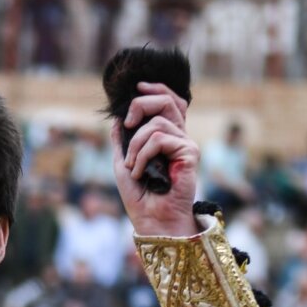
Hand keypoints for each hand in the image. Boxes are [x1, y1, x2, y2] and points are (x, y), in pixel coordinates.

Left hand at [111, 81, 199, 237]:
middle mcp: (179, 137)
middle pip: (167, 101)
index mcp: (166, 137)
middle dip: (142, 104)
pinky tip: (139, 171)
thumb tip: (117, 118)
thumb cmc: (139, 196)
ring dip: (135, 144)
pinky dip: (142, 154)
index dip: (156, 89)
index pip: (169, 102)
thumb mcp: (122, 163)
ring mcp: (185, 144)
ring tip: (131, 166)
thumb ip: (121, 141)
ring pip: (157, 123)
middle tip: (129, 124)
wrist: (151, 219)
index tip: (137, 87)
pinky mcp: (190, 153)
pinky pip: (160, 139)